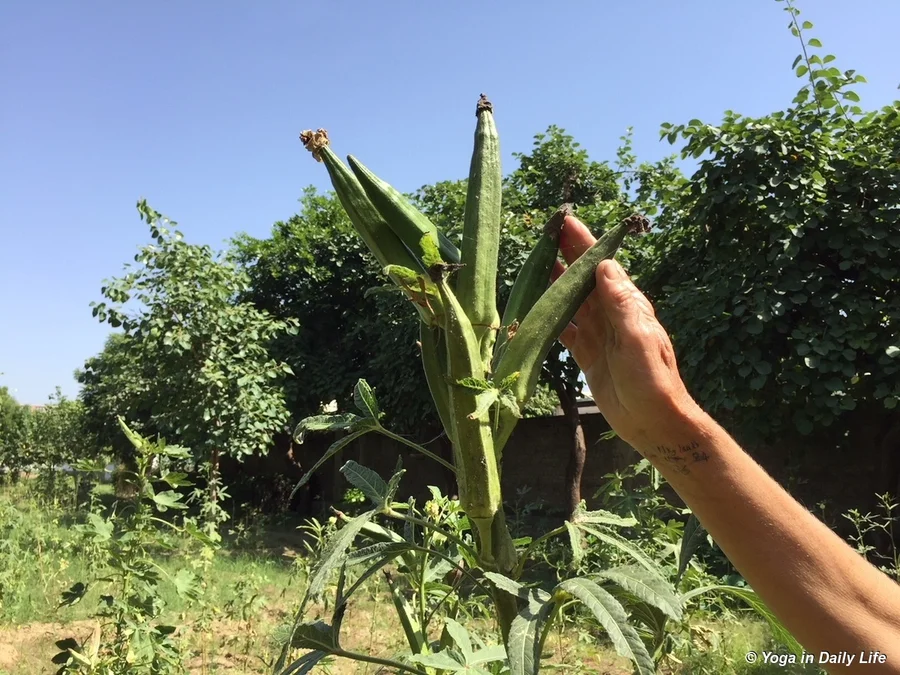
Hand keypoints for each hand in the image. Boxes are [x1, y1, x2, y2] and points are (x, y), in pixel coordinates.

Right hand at [552, 214, 699, 449]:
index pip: (600, 264)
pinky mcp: (587, 354)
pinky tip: (534, 308)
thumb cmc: (652, 381)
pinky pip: (564, 330)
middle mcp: (611, 314)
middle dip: (565, 254)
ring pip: (570, 301)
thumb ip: (621, 303)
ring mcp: (598, 334)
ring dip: (554, 282)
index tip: (564, 220)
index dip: (583, 242)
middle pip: (582, 278)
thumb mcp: (639, 339)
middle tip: (543, 233)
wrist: (653, 422)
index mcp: (626, 304)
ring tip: (534, 263)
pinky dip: (549, 318)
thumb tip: (605, 265)